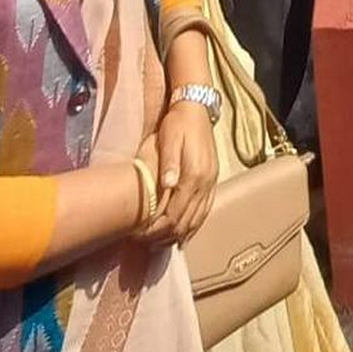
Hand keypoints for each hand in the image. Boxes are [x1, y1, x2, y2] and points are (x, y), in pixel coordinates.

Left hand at [139, 103, 217, 244]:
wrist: (197, 107)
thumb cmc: (178, 123)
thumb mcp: (169, 139)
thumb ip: (168, 163)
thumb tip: (167, 184)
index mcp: (194, 174)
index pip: (174, 212)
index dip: (157, 228)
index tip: (139, 235)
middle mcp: (206, 182)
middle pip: (186, 220)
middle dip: (166, 236)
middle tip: (145, 244)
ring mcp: (211, 182)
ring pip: (198, 219)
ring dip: (180, 234)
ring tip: (161, 243)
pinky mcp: (213, 180)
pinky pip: (206, 210)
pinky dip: (195, 225)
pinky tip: (185, 234)